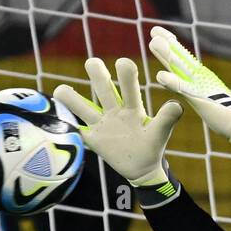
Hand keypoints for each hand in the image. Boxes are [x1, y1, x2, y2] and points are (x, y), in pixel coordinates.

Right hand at [54, 57, 181, 188]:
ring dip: (71, 99)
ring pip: (83, 107)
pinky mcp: (93, 139)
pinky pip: (77, 132)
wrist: (142, 168)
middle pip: (103, 88)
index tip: (123, 63)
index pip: (128, 87)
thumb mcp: (160, 133)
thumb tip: (177, 104)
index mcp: (132, 108)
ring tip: (60, 91)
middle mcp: (115, 111)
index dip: (126, 75)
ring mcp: (102, 124)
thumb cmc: (152, 147)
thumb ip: (166, 120)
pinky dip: (66, 128)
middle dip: (98, 75)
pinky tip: (53, 121)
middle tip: (93, 62)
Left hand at [149, 26, 230, 159]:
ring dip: (167, 55)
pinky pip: (184, 89)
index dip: (170, 45)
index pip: (182, 58)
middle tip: (153, 29)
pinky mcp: (200, 99)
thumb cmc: (223, 116)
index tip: (157, 34)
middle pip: (180, 57)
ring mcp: (199, 86)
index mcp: (199, 77)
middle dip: (167, 43)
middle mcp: (199, 77)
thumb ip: (194, 92)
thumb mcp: (204, 100)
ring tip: (153, 43)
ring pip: (180, 68)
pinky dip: (172, 82)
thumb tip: (187, 87)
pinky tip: (160, 76)